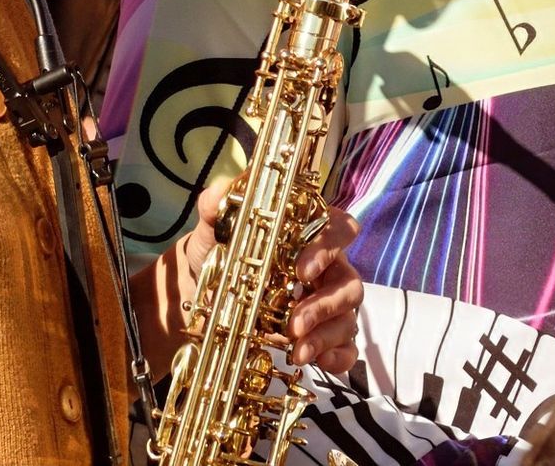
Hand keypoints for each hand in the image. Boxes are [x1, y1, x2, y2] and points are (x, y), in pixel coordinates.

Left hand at [181, 177, 363, 372]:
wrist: (205, 289)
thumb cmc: (221, 249)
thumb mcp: (214, 229)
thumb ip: (216, 206)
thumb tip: (219, 190)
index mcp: (311, 234)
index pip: (339, 229)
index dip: (329, 248)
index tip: (302, 271)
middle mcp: (327, 268)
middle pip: (349, 282)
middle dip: (325, 306)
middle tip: (294, 324)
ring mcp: (328, 304)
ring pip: (348, 318)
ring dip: (325, 337)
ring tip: (296, 353)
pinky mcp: (323, 335)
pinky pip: (347, 348)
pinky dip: (338, 358)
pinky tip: (317, 363)